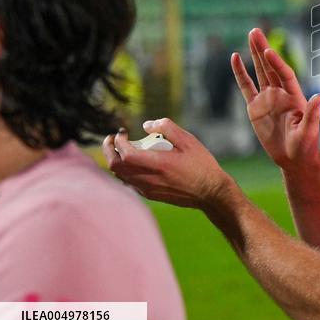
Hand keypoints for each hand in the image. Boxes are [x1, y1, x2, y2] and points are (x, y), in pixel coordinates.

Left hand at [102, 118, 233, 209]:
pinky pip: (129, 183)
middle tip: (112, 139)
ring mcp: (148, 189)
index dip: (118, 141)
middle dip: (109, 151)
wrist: (210, 192)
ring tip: (122, 149)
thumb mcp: (189, 140)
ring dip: (116, 161)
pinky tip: (134, 163)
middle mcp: (149, 179)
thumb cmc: (201, 165)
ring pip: (120, 176)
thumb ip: (167, 128)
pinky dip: (125, 171)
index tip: (122, 132)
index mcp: (158, 164)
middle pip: (116, 167)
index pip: (125, 154)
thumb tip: (147, 124)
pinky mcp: (150, 195)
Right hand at [232, 28, 319, 170]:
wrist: (294, 158)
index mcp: (294, 96)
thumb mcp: (310, 131)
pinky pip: (246, 86)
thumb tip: (319, 97)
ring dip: (254, 54)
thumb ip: (313, 114)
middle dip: (263, 49)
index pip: (284, 74)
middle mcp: (280, 93)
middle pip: (270, 66)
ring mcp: (267, 98)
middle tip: (255, 31)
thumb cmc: (305, 145)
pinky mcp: (255, 107)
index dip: (277, 63)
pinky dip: (240, 73)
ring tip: (250, 36)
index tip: (269, 51)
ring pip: (259, 71)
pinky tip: (235, 58)